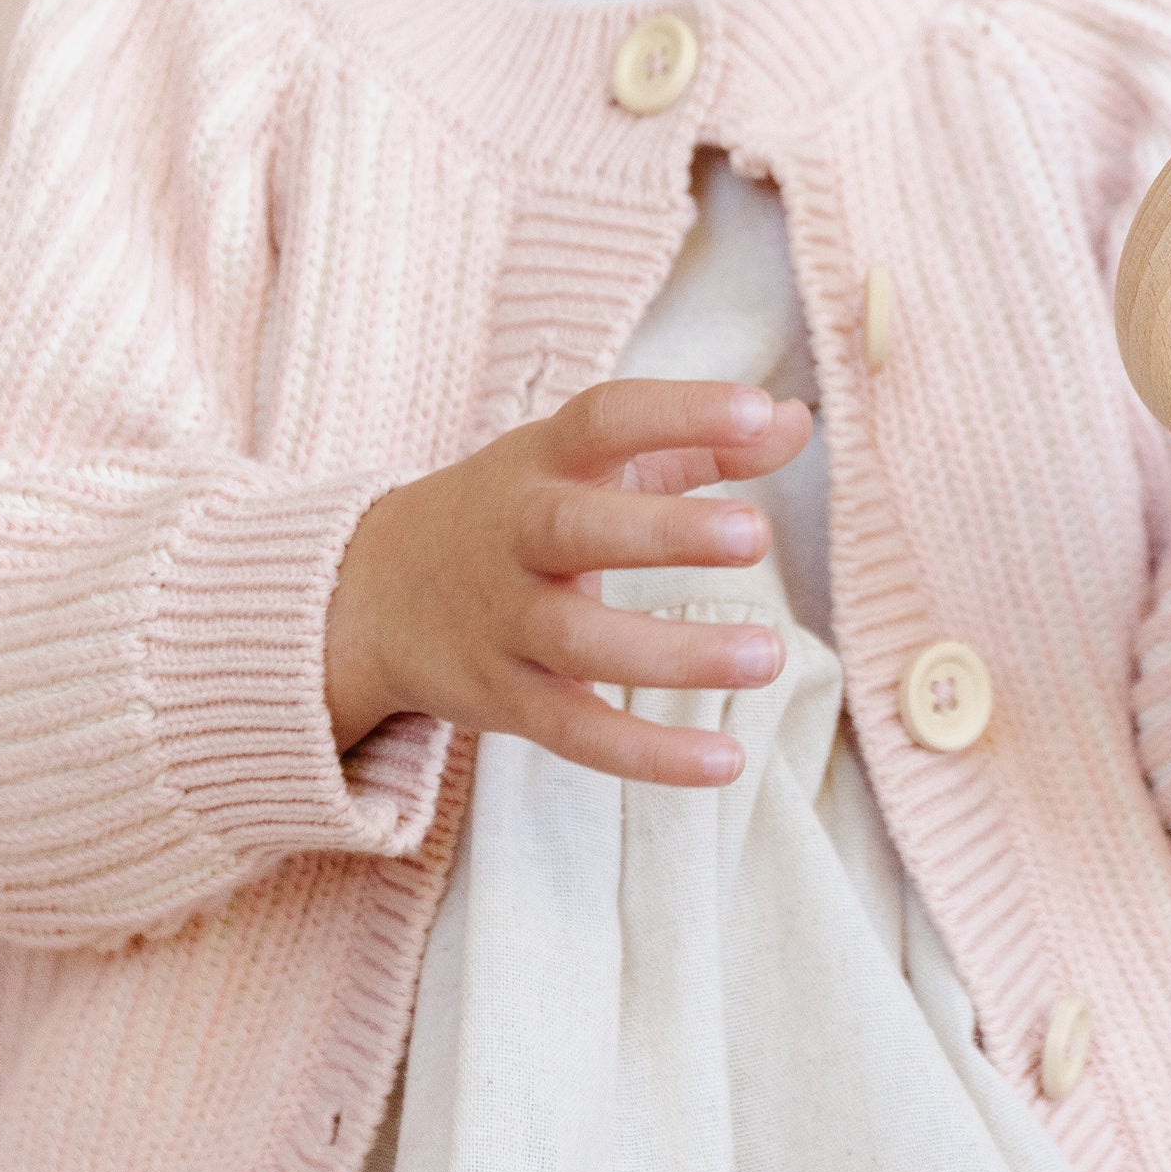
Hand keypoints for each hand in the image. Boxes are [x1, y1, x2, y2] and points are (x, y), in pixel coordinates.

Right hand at [325, 380, 812, 785]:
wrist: (375, 592)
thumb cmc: (521, 511)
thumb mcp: (591, 464)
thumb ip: (698, 445)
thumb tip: (795, 421)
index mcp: (544, 461)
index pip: (604, 419)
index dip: (676, 412)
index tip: (752, 410)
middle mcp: (516, 535)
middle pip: (578, 530)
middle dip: (665, 533)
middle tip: (757, 536)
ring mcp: (505, 621)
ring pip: (581, 642)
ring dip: (675, 654)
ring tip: (768, 655)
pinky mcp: (505, 699)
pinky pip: (576, 731)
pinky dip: (647, 753)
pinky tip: (725, 761)